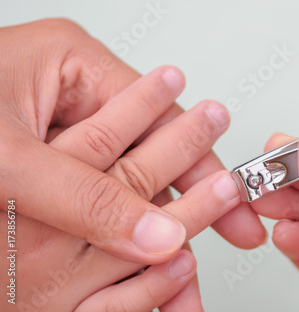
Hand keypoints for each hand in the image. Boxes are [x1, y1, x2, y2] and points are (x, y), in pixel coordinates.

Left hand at [0, 19, 264, 265]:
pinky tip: (138, 265)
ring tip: (182, 274)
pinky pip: (97, 203)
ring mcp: (62, 133)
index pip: (163, 119)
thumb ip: (86, 196)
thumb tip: (158, 235)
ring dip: (157, 231)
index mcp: (75, 65)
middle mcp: (74, 97)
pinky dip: (118, 237)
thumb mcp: (7, 157)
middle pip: (154, 154)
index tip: (235, 207)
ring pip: (129, 187)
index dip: (206, 169)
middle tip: (231, 234)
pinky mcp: (46, 167)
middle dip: (193, 205)